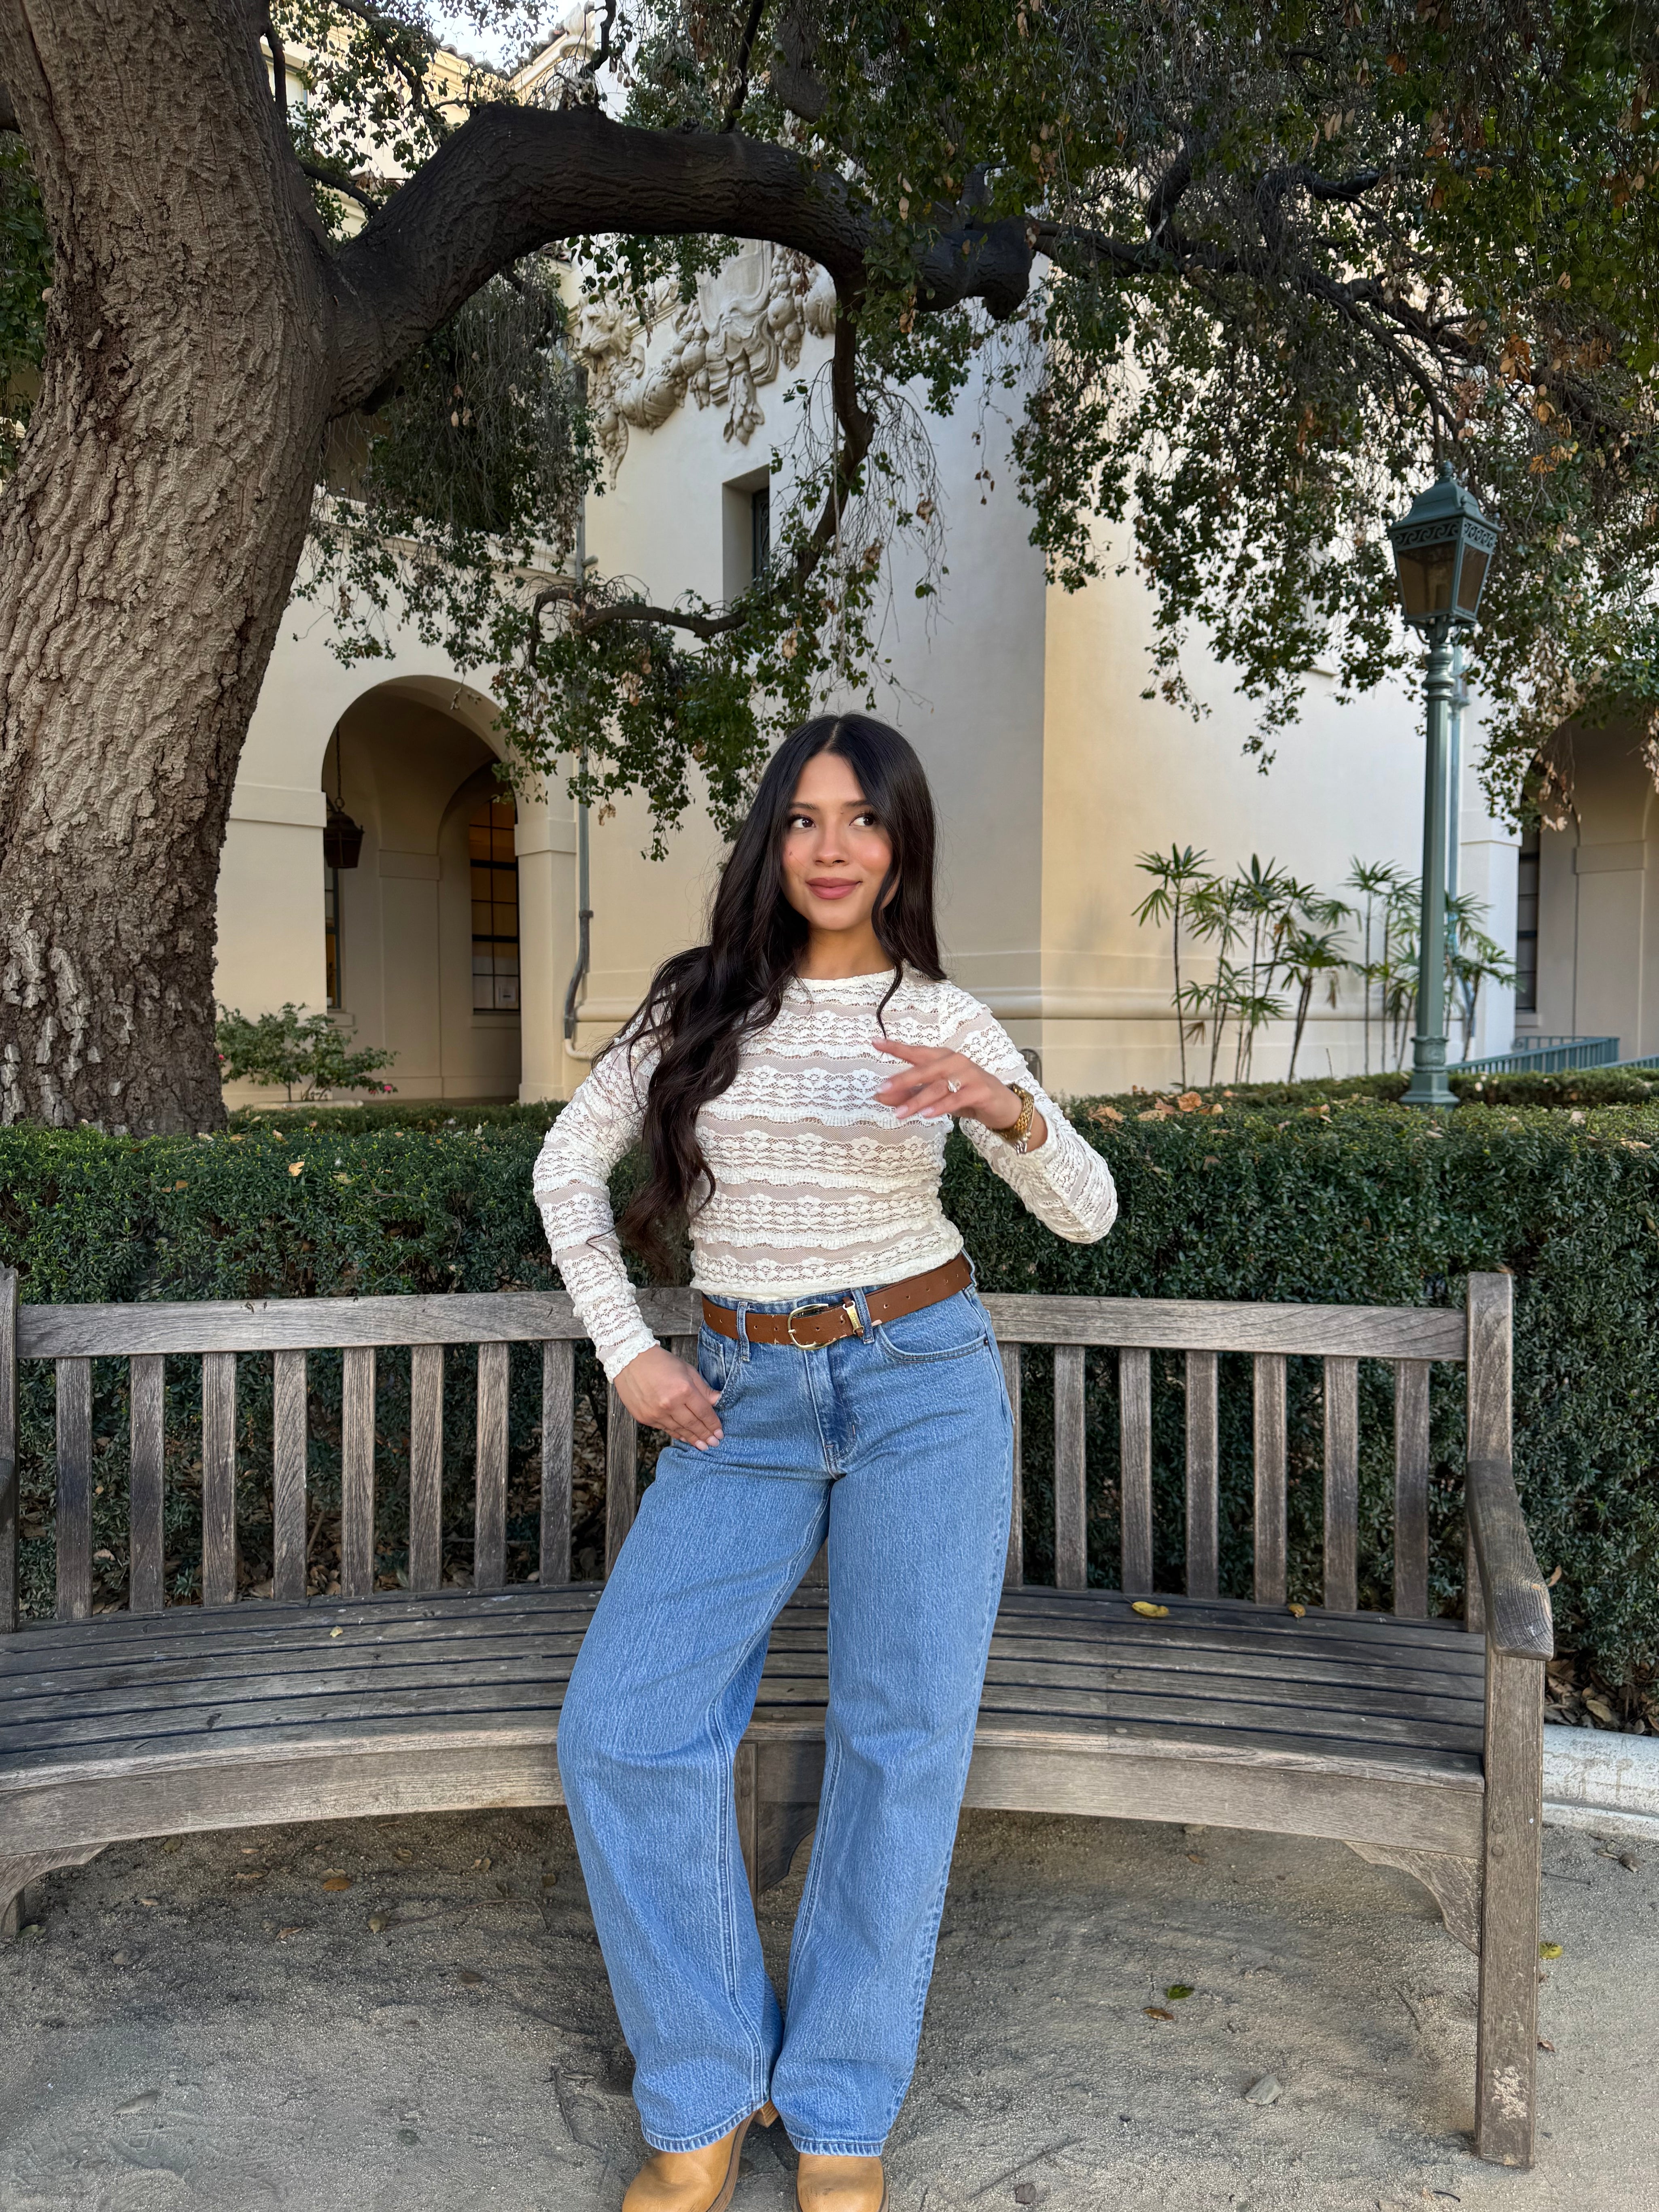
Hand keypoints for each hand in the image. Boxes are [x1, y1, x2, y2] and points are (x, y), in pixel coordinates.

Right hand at [614, 1344, 723, 1448]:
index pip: (704, 1412)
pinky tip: (684, 1438)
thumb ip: (703, 1388)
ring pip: (679, 1430)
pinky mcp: (645, 1418)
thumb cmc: (660, 1362)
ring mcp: (656, 1413)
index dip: (713, 1424)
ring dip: (692, 1439)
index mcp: (683, 1389)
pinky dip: (676, 1434)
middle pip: (693, 1424)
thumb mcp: (687, 1370)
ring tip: (702, 1445)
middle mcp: (670, 1404)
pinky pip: (665, 1429)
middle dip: (705, 1435)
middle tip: (714, 1443)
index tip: (720, 1432)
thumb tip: (718, 1400)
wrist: (630, 1361)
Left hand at [874, 1041, 1046, 1148]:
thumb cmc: (965, 1095)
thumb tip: (880, 1096)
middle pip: (925, 1069)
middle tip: (882, 1089)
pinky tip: (928, 1114)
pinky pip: (957, 1098)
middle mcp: (954, 1062)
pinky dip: (941, 1106)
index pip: (916, 1052)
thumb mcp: (935, 1095)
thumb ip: (909, 1094)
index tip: (875, 1043)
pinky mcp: (980, 1090)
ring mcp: (968, 1075)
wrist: (1001, 1106)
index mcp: (942, 1058)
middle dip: (902, 1079)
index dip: (896, 1047)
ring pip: (938, 1086)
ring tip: (899, 1114)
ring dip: (918, 1101)